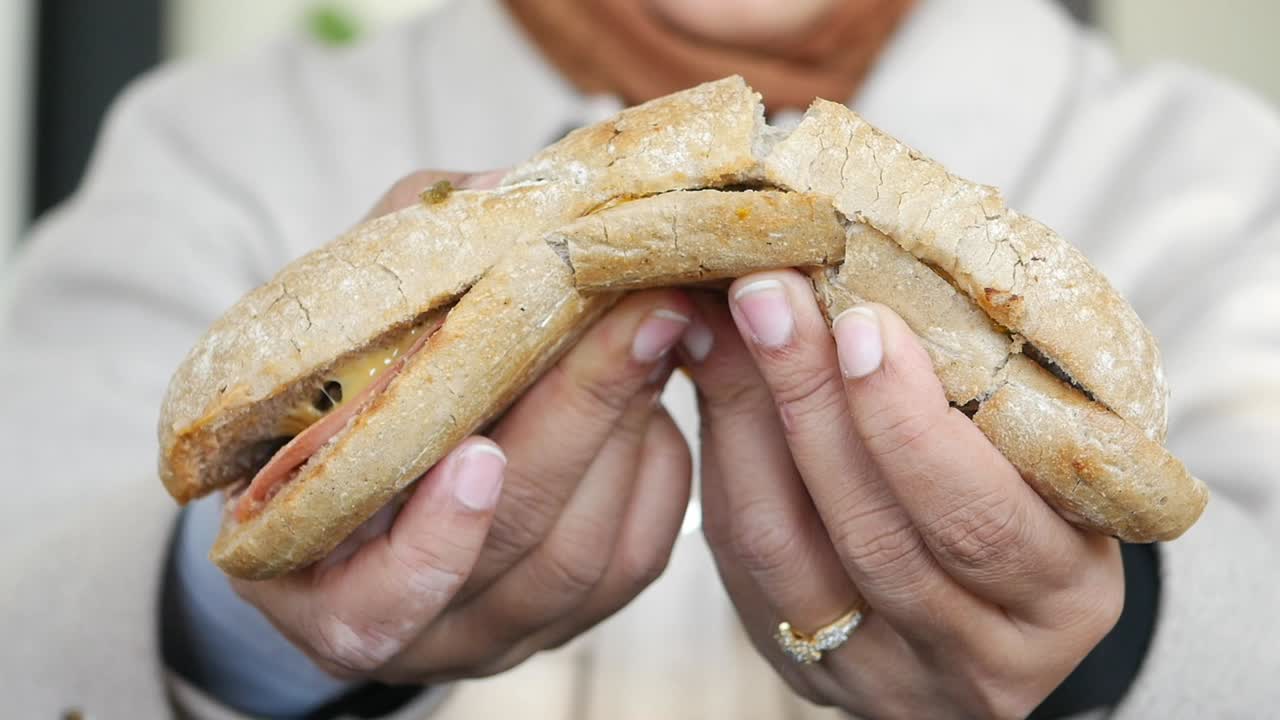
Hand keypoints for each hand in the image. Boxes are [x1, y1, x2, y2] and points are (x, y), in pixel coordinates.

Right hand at [233, 171, 692, 683]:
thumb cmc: (338, 392)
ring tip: (659, 325)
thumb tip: (493, 196)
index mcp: (320, 583)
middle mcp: (419, 632)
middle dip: (583, 420)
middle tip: (639, 312)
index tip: (480, 454)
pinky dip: (657, 466)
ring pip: (589, 557)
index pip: (379, 603)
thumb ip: (394, 270)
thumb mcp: (341, 328)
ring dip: (630, 429)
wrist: (368, 472)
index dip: (436, 541)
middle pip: (516, 549)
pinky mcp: (578, 611)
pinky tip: (657, 387)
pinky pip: (639, 553)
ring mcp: (505, 629)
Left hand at [682, 270, 1123, 717]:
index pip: (984, 519)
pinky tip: (716, 382)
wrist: (1000, 616)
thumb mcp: (1040, 451)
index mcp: (1066, 595)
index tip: (864, 320)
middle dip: (813, 403)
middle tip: (772, 298)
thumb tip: (856, 275)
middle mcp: (979, 660)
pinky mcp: (811, 673)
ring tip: (730, 324)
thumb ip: (979, 387)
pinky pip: (742, 568)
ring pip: (787, 553)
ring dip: (750, 422)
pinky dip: (723, 466)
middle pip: (875, 538)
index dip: (912, 426)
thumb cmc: (1035, 502)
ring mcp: (885, 679)